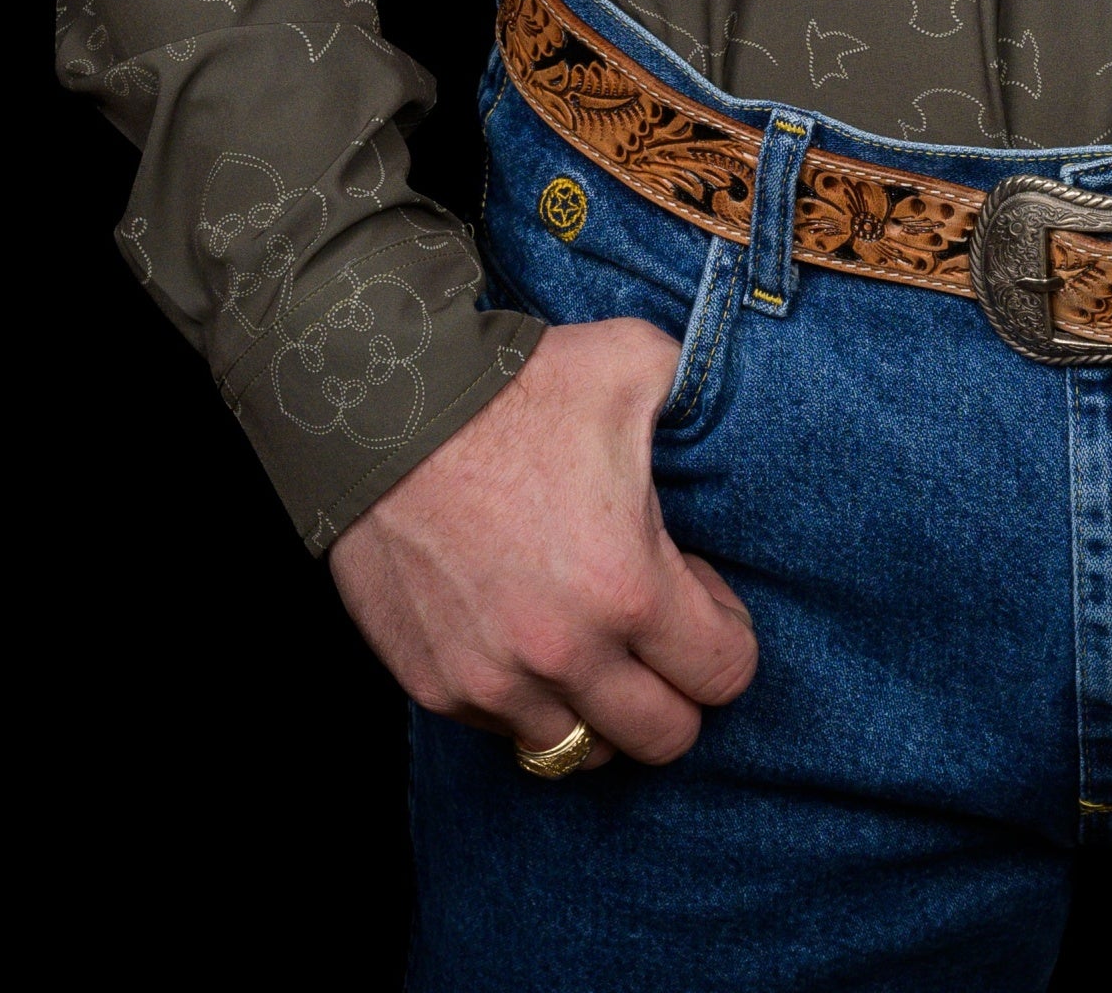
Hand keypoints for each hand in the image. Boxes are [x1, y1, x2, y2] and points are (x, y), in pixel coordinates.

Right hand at [329, 317, 758, 766]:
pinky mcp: (438, 686)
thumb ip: (697, 394)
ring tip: (589, 638)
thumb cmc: (517, 386)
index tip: (698, 591)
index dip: (725, 633)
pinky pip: (507, 731)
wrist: (386, 410)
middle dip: (677, 691)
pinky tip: (527, 635)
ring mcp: (495, 682)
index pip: (723, 675)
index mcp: (628, 588)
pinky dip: (529, 701)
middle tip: (655, 631)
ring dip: (599, 706)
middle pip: (664, 737)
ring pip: (582, 750)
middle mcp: (564, 654)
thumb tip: (722, 409)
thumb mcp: (636, 363)